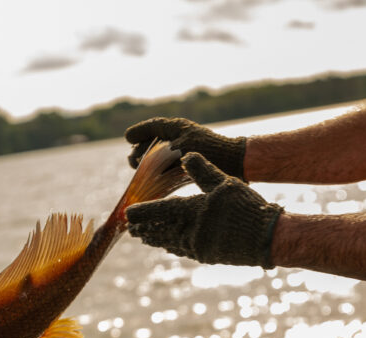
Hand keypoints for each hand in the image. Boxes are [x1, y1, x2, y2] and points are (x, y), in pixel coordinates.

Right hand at [125, 117, 246, 180]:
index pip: (154, 126)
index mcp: (178, 127)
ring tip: (139, 171)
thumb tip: (139, 162)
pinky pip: (170, 168)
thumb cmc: (212, 152)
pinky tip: (154, 183)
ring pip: (160, 156)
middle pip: (154, 142)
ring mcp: (185, 151)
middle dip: (141, 151)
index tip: (127, 138)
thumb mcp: (182, 150)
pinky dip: (160, 173)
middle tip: (132, 162)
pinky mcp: (191, 165)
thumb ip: (160, 155)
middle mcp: (181, 137)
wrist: (238, 163)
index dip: (139, 132)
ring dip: (148, 164)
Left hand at [126, 153, 282, 267]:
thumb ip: (203, 170)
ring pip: (170, 243)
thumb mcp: (225, 183)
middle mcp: (191, 232)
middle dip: (145, 230)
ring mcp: (199, 247)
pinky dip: (173, 246)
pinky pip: (184, 251)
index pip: (160, 212)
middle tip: (131, 229)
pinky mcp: (207, 256)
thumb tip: (185, 155)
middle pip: (160, 231)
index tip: (128, 214)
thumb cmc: (247, 208)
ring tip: (146, 237)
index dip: (142, 213)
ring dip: (157, 239)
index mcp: (193, 211)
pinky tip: (170, 245)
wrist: (267, 238)